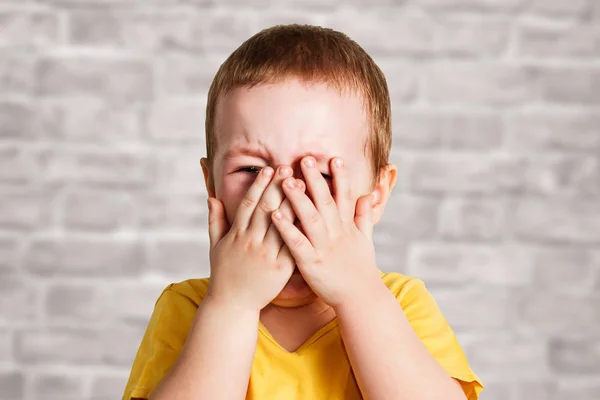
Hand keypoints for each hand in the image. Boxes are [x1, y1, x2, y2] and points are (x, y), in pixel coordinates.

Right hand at [207, 165, 305, 311]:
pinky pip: (291, 246)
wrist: (232, 304)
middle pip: (266, 209)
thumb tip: (211, 197)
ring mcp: (266, 254)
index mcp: (236, 234)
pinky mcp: (280, 268)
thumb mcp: (215, 246)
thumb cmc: (224, 274)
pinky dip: (300, 231)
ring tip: (302, 184)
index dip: (259, 185)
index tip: (268, 169)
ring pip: (281, 224)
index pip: (248, 204)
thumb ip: (215, 220)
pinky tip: (310, 217)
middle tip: (288, 167)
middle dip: (277, 187)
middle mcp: (251, 241)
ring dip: (291, 203)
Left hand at [271, 156, 381, 307]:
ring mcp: (324, 247)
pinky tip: (275, 215)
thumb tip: (368, 195)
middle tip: (305, 158)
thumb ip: (364, 216)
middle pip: (325, 202)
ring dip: (298, 198)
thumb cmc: (360, 268)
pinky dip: (287, 228)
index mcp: (347, 227)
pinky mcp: (311, 263)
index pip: (345, 197)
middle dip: (315, 179)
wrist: (359, 298)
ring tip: (286, 180)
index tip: (335, 158)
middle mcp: (336, 233)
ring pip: (310, 218)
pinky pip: (297, 243)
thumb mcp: (366, 239)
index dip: (341, 177)